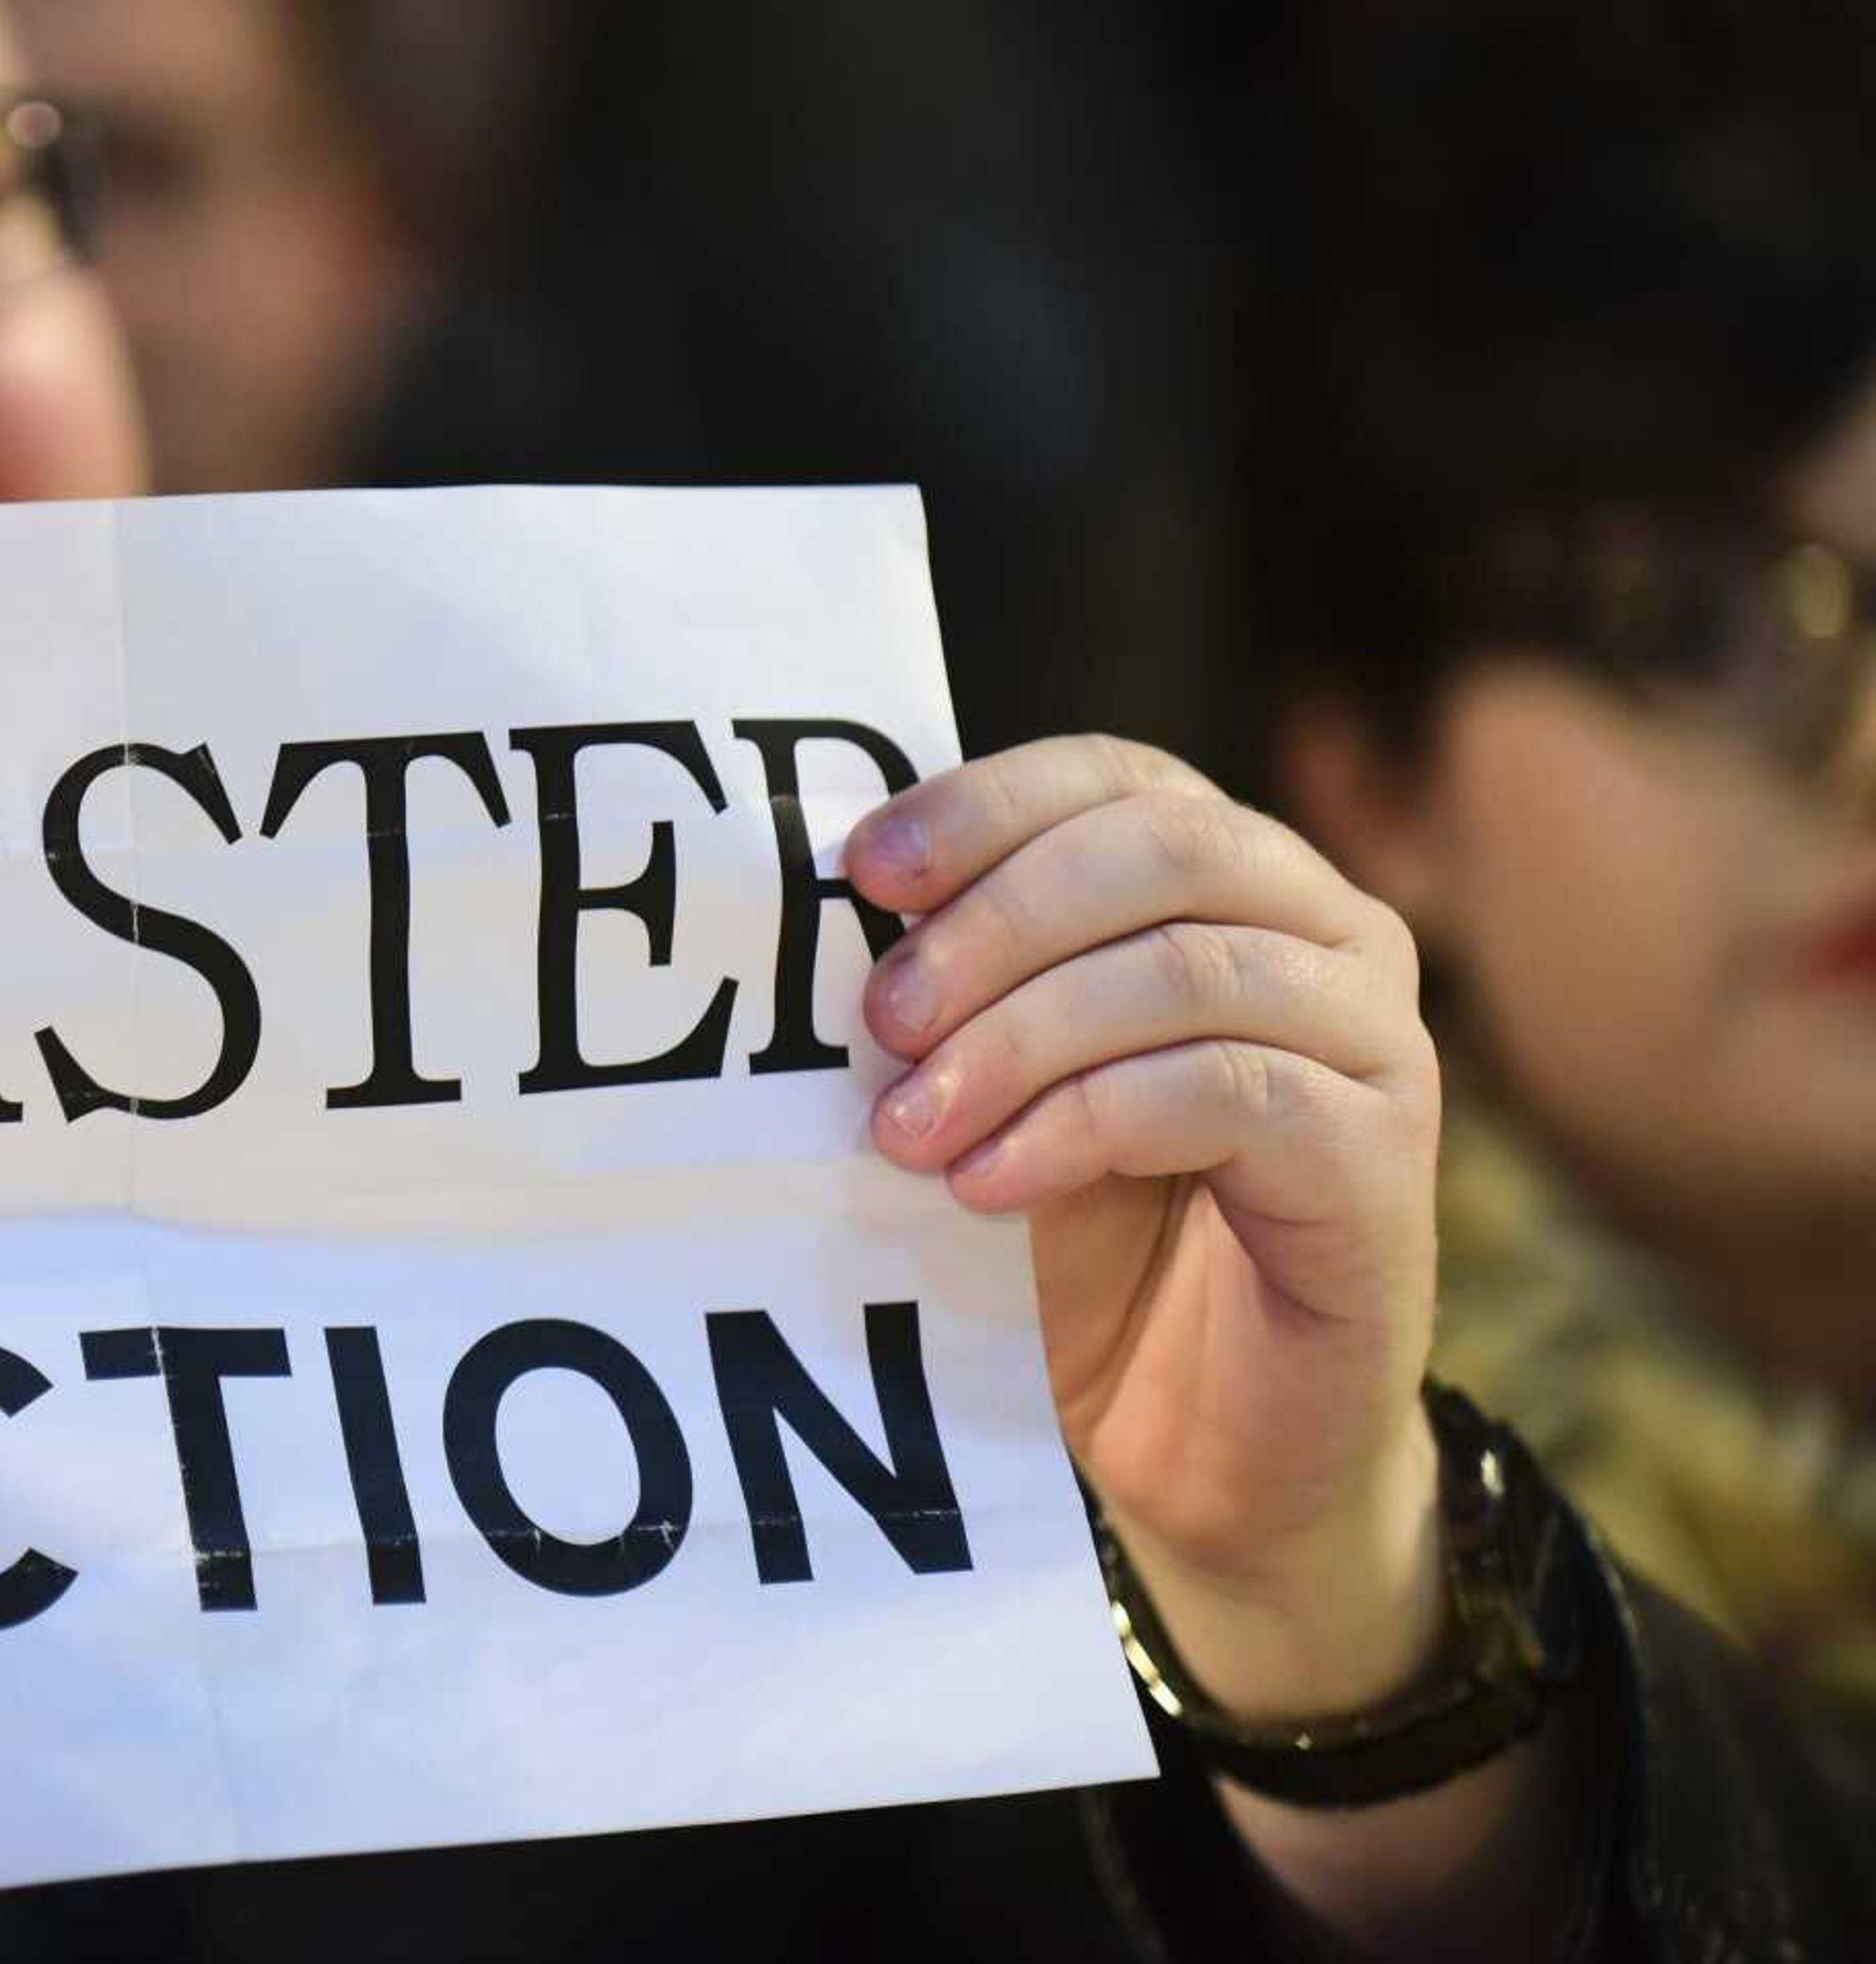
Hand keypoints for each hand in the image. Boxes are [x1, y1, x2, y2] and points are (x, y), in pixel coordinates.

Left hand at [850, 735, 1444, 1718]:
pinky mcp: (1385, 1160)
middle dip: (995, 923)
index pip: (1116, 775)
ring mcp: (1375, 1042)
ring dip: (1020, 1039)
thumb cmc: (1090, 1244)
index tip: (859, 870)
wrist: (1202, 1442)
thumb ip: (960, 984)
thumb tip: (832, 899)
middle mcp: (1331, 933)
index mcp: (1234, 878)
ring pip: (1186, 970)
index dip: (986, 804)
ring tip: (909, 1129)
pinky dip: (1084, 1126)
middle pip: (1161, 848)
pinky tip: (990, 1185)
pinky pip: (1230, 1093)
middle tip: (879, 1021)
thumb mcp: (1003, 1084)